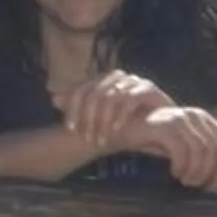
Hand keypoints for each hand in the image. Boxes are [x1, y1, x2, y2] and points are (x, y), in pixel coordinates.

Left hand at [57, 71, 172, 152]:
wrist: (163, 124)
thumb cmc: (129, 121)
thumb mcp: (101, 116)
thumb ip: (80, 108)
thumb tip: (54, 99)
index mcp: (104, 79)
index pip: (81, 89)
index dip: (73, 109)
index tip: (71, 129)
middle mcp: (118, 77)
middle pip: (94, 93)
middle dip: (89, 118)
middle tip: (88, 138)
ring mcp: (134, 81)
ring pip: (110, 97)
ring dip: (104, 120)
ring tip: (102, 139)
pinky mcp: (149, 89)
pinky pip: (130, 99)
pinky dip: (121, 114)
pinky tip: (117, 129)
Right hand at [137, 105, 216, 190]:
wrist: (125, 129)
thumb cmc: (156, 139)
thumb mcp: (184, 144)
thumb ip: (207, 149)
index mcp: (204, 118)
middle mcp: (195, 115)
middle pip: (215, 148)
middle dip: (209, 171)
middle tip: (197, 185)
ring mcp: (180, 119)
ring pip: (200, 150)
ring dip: (195, 171)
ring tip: (186, 182)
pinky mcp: (165, 126)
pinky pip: (181, 150)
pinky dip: (181, 166)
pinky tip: (175, 173)